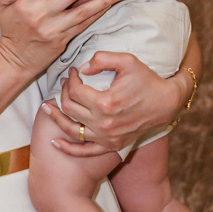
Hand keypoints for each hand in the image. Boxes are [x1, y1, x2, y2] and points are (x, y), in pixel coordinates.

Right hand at [0, 0, 125, 78]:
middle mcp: (42, 14)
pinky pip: (83, 24)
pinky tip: (108, 6)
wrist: (14, 60)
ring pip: (83, 11)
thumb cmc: (11, 31)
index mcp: (26, 3)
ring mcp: (54, 28)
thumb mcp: (4, 8)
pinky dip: (97, 14)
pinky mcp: (63, 40)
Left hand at [43, 40, 199, 155]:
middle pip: (70, 108)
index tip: (73, 71)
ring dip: (56, 119)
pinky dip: (68, 149)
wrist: (166, 103)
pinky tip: (54, 143)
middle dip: (63, 92)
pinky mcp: (111, 145)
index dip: (71, 78)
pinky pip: (85, 152)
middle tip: (64, 83)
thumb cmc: (147, 80)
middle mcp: (103, 123)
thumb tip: (83, 68)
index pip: (76, 91)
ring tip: (46, 108)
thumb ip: (102, 59)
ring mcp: (107, 137)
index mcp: (106, 102)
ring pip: (71, 130)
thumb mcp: (127, 61)